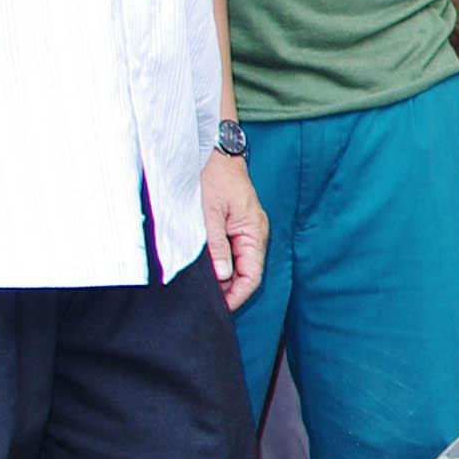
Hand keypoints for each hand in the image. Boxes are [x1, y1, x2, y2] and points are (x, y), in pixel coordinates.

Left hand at [202, 150, 267, 310]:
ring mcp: (247, 229)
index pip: (251, 276)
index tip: (218, 309)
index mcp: (254, 232)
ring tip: (202, 286)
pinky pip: (233, 251)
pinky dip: (220, 263)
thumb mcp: (208, 212)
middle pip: (246, 273)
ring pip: (239, 264)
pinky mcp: (236, 225)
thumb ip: (216, 246)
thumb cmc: (212, 175)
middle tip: (204, 300)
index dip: (236, 296)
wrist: (213, 149)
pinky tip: (206, 267)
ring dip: (222, 276)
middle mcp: (255, 233)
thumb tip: (222, 276)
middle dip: (228, 289)